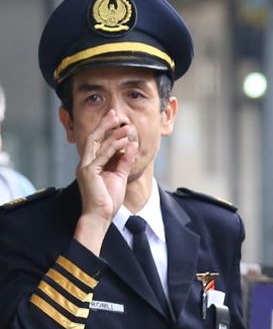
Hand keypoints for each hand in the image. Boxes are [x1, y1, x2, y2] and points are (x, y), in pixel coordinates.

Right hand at [74, 110, 137, 249]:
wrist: (101, 215)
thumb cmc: (108, 199)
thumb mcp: (119, 175)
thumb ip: (124, 161)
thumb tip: (132, 146)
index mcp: (91, 164)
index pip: (97, 142)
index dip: (106, 129)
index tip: (116, 119)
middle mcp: (85, 163)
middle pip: (93, 138)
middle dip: (105, 125)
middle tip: (115, 113)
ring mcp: (85, 167)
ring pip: (97, 144)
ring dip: (113, 134)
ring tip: (126, 127)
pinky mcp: (88, 172)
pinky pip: (102, 156)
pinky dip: (114, 147)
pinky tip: (125, 142)